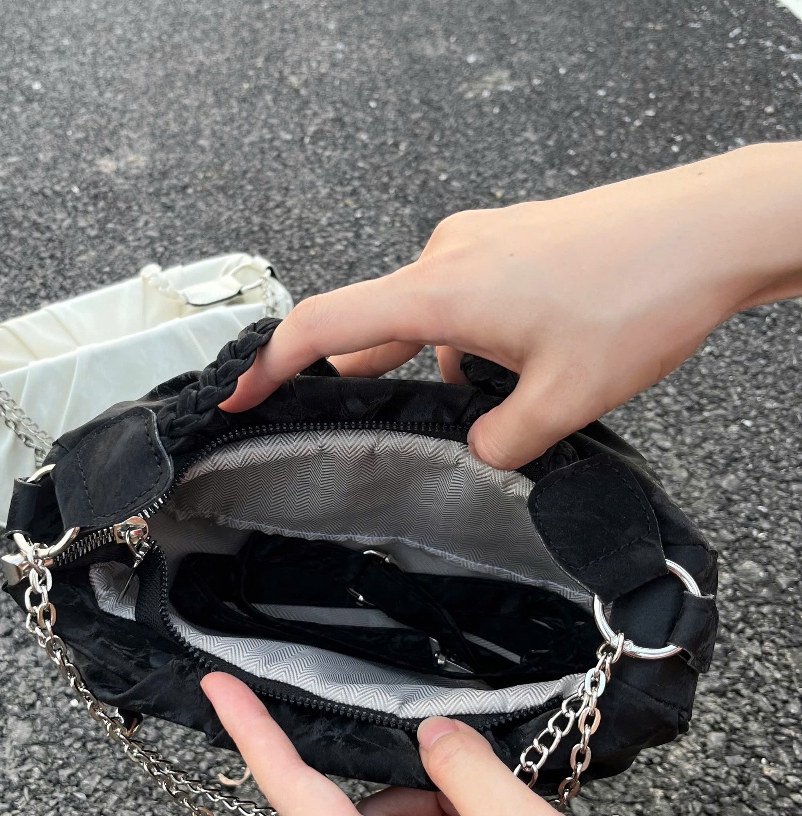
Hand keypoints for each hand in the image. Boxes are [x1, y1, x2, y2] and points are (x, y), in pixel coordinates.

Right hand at [221, 142, 801, 468]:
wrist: (710, 228)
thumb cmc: (640, 294)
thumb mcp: (565, 399)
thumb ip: (502, 444)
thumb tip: (478, 453)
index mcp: (440, 293)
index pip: (324, 327)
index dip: (269, 366)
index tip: (238, 396)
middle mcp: (447, 257)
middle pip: (372, 328)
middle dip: (372, 383)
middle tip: (382, 429)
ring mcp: (478, 244)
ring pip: (425, 317)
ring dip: (441, 365)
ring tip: (502, 399)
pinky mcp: (509, 241)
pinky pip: (463, 297)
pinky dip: (472, 338)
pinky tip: (523, 365)